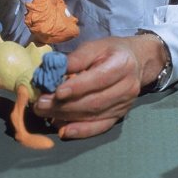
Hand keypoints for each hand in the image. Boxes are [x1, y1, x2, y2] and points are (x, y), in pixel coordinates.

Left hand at [33, 35, 167, 139]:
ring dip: (67, 117)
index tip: (56, 91)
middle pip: (94, 101)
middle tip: (41, 105)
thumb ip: (77, 58)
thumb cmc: (112, 51)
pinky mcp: (120, 115)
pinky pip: (100, 127)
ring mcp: (125, 104)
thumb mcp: (96, 46)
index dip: (77, 87)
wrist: (137, 61)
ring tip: (45, 113)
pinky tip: (64, 130)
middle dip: (64, 105)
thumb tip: (53, 69)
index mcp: (122, 64)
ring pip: (94, 115)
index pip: (99, 79)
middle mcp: (127, 86)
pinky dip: (81, 131)